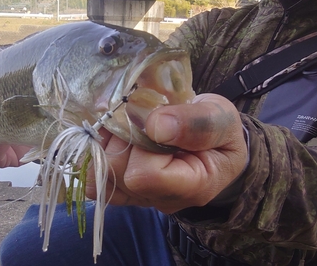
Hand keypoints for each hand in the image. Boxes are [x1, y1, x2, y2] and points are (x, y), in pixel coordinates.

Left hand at [86, 94, 247, 213]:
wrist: (216, 145)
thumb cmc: (222, 133)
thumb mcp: (222, 118)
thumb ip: (196, 122)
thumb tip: (155, 125)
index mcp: (192, 187)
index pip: (145, 175)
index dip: (141, 143)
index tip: (155, 118)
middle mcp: (160, 199)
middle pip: (118, 173)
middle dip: (121, 138)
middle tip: (137, 116)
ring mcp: (139, 196)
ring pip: (100, 174)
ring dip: (106, 141)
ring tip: (126, 122)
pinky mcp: (124, 188)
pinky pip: (94, 175)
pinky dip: (98, 149)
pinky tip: (113, 133)